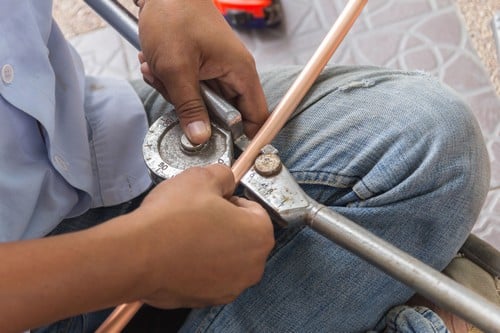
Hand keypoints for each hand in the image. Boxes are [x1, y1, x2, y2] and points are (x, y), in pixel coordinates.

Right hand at [132, 164, 274, 307]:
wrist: (137, 255)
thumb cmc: (170, 220)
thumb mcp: (202, 177)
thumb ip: (223, 175)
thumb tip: (225, 179)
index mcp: (259, 235)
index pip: (255, 210)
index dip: (232, 200)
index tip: (216, 200)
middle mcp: (251, 267)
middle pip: (243, 236)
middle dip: (224, 224)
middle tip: (199, 214)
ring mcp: (230, 287)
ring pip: (226, 258)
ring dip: (212, 246)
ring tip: (186, 233)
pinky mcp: (207, 300)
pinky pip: (209, 276)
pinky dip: (199, 265)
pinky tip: (179, 252)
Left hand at [137, 0, 268, 143]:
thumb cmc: (174, 15)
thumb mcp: (177, 67)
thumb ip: (190, 107)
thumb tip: (201, 138)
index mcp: (240, 72)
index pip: (257, 116)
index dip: (245, 137)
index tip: (226, 150)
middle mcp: (233, 73)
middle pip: (223, 113)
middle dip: (193, 109)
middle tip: (173, 92)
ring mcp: (216, 70)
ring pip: (201, 102)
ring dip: (176, 93)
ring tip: (160, 71)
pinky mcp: (201, 67)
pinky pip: (189, 88)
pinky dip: (170, 82)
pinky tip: (156, 66)